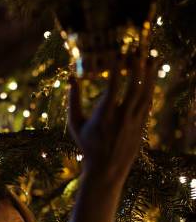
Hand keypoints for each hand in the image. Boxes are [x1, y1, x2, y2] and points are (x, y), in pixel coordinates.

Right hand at [68, 52, 157, 186]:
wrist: (106, 169)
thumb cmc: (87, 145)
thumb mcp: (75, 124)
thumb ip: (73, 100)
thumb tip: (71, 77)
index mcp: (104, 116)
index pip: (113, 86)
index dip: (117, 68)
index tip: (119, 54)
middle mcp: (121, 118)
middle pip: (134, 87)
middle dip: (138, 67)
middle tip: (139, 51)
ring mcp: (134, 123)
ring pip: (145, 94)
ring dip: (149, 75)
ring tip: (151, 59)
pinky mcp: (142, 127)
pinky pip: (148, 104)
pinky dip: (150, 89)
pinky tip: (150, 78)